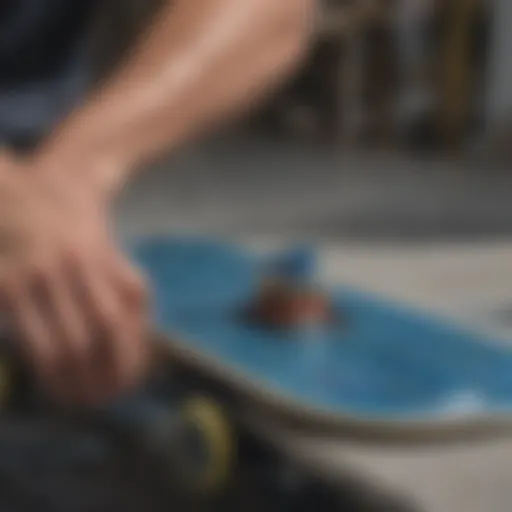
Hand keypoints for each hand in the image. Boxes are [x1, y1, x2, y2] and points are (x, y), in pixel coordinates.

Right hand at [0, 154, 148, 405]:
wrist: (25, 193)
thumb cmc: (75, 228)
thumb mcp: (110, 250)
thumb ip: (128, 288)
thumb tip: (143, 339)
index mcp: (98, 256)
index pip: (117, 320)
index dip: (125, 357)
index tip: (128, 384)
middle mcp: (66, 267)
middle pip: (89, 338)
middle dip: (98, 376)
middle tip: (102, 400)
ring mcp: (31, 276)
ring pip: (54, 346)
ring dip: (67, 382)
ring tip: (76, 399)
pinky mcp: (2, 288)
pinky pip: (24, 337)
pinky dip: (39, 367)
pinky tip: (50, 380)